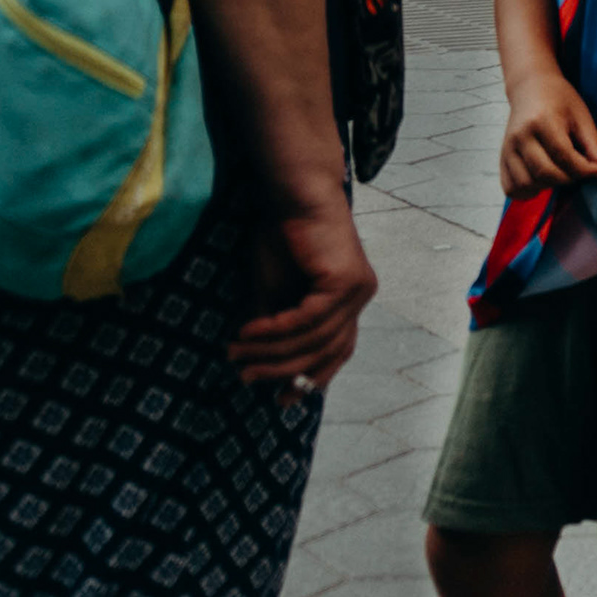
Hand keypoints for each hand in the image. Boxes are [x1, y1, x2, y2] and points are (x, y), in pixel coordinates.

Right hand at [228, 199, 374, 390]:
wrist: (292, 194)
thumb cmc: (282, 236)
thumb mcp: (274, 292)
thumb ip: (276, 328)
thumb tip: (261, 368)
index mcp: (349, 301)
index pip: (335, 352)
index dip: (310, 379)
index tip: (280, 402)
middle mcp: (360, 298)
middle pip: (325, 352)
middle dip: (283, 370)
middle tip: (245, 378)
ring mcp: (358, 290)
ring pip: (314, 338)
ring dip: (271, 351)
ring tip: (236, 354)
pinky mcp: (346, 280)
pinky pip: (308, 319)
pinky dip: (276, 330)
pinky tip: (247, 333)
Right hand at [500, 72, 596, 193]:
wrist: (531, 88)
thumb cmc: (559, 100)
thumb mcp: (581, 116)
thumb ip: (593, 144)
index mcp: (541, 121)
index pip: (563, 156)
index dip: (585, 170)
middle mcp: (520, 136)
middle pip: (545, 173)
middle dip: (569, 179)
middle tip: (580, 172)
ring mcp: (507, 149)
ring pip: (527, 184)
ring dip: (548, 186)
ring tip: (560, 173)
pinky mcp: (501, 159)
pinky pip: (512, 188)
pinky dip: (528, 191)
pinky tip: (542, 180)